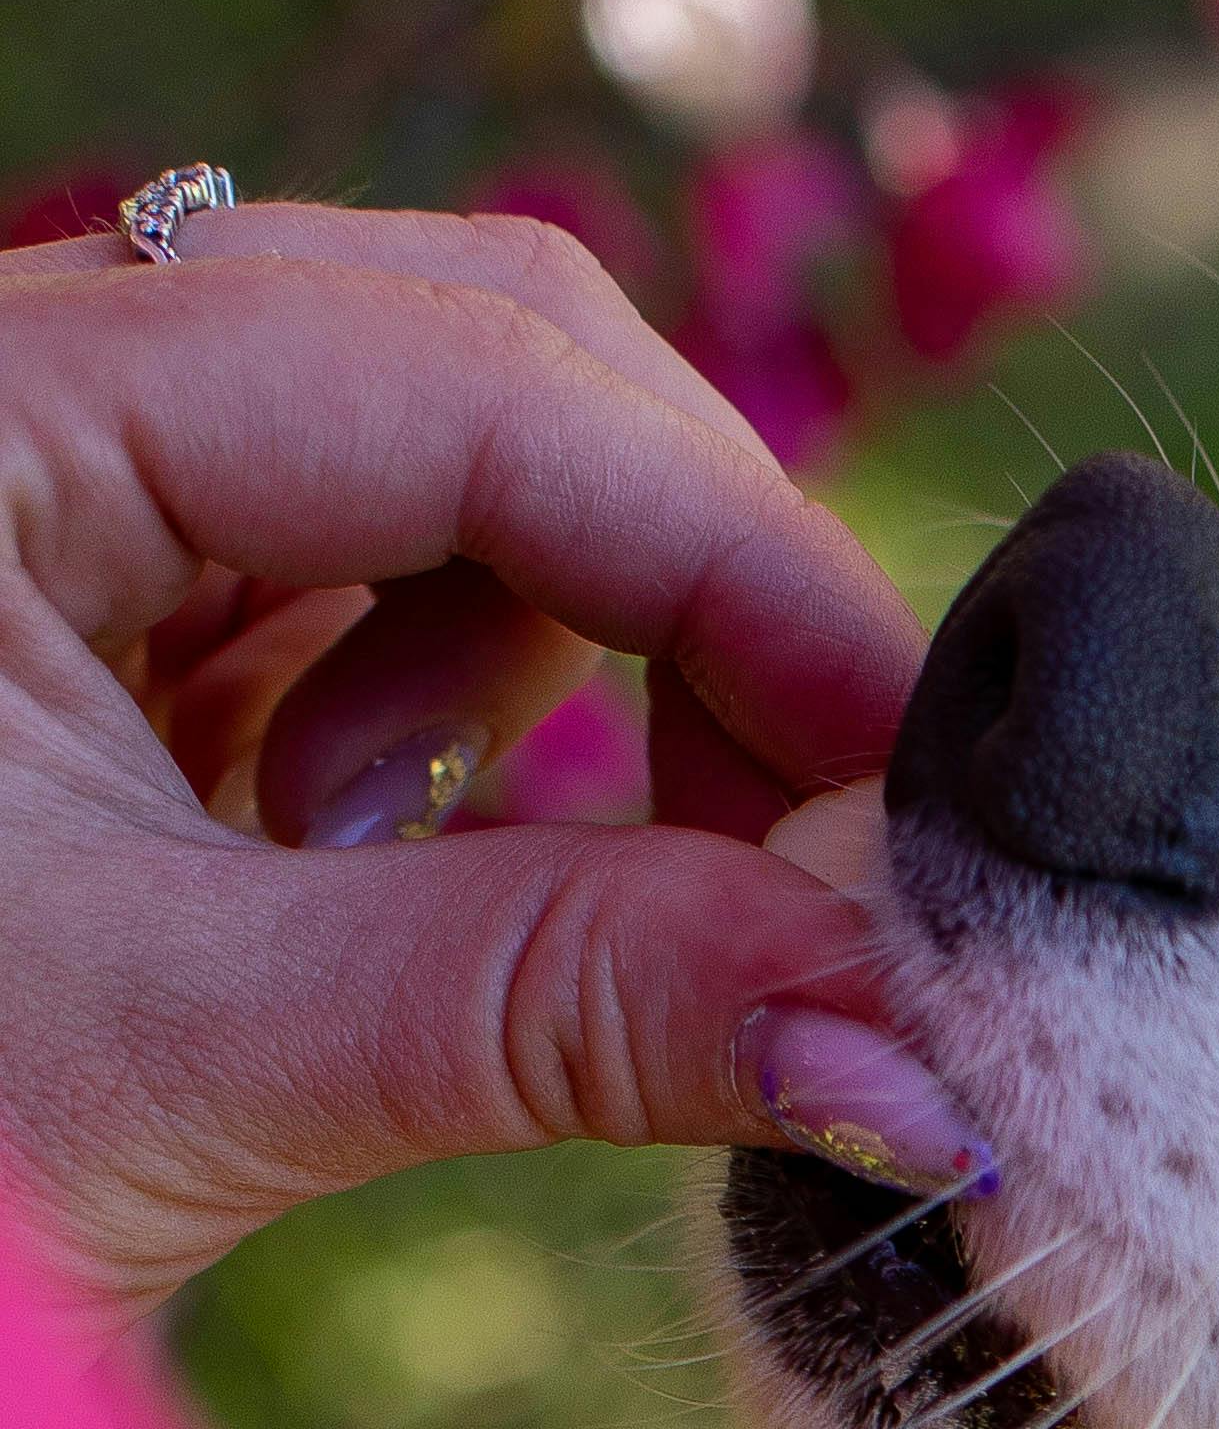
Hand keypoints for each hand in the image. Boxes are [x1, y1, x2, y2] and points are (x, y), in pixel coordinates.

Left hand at [0, 194, 943, 1324]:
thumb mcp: (186, 1072)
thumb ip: (560, 1014)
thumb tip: (917, 1065)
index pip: (476, 375)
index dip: (742, 571)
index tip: (919, 804)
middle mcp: (15, 382)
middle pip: (483, 356)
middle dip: (687, 598)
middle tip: (817, 864)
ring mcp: (43, 483)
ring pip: (438, 458)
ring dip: (564, 661)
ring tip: (502, 888)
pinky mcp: (75, 607)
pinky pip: (342, 576)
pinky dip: (441, 720)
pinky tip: (361, 856)